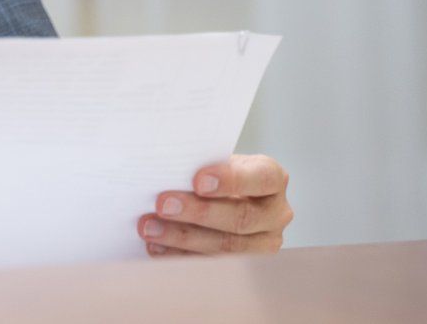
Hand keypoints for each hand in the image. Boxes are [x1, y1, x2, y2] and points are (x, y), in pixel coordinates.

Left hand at [138, 154, 292, 256]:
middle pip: (242, 217)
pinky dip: (180, 255)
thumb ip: (201, 164)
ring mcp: (265, 243)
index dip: (231, 180)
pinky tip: (157, 246)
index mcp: (272, 178)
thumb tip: (166, 170)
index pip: (262, 178)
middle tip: (163, 205)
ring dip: (183, 238)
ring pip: (227, 246)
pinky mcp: (246, 266)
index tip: (197, 181)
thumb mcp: (213, 160)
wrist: (221, 195)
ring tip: (150, 228)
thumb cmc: (214, 172)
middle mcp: (276, 213)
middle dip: (199, 212)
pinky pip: (213, 265)